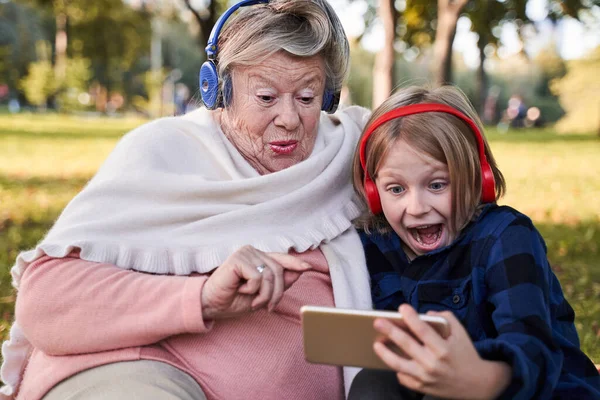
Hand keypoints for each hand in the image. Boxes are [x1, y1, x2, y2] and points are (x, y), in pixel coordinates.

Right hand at [201, 245, 310, 318]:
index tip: (308, 267)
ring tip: (253, 302)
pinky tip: (239, 290)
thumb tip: (298, 272)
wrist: (211, 305)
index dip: (295, 263)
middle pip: (279, 271)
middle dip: (277, 293)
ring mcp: (245, 253)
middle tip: (268, 307)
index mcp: (258, 258)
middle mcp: (253, 252)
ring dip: (264, 295)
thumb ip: (277, 283)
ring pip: (270, 275)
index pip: (281, 259)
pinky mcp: (238, 258)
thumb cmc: (233, 300)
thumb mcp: (261, 294)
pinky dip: (252, 290)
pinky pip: (258, 277)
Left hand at [373, 304, 511, 399]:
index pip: (423, 330)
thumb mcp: (461, 333)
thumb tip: (425, 314)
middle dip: (390, 331)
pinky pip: (403, 377)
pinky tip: (393, 359)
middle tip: (377, 322)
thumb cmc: (466, 354)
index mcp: (443, 349)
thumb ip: (445, 318)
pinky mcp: (422, 388)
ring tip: (376, 343)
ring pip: (398, 364)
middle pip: (406, 345)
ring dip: (385, 353)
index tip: (402, 307)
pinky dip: (397, 369)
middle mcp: (433, 364)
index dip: (411, 318)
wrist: (477, 384)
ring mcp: (426, 378)